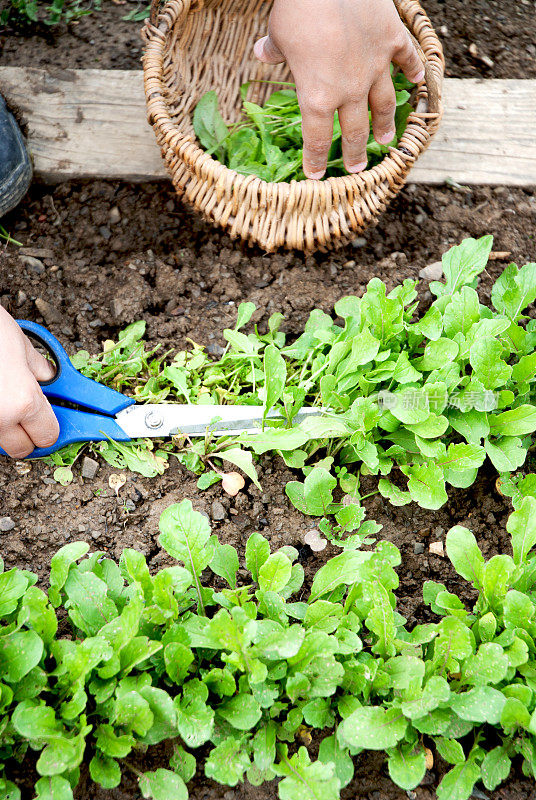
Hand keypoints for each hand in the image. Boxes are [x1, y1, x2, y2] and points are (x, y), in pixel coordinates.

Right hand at [0, 307, 58, 457]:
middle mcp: (0, 418)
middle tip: (27, 416)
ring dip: (5, 428)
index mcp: (24, 402)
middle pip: (21, 449)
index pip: (48, 436)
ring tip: (5, 400)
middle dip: (27, 435)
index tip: (50, 422)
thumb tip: (48, 377)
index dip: (51, 428)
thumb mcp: (20, 344)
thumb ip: (39, 368)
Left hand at [254, 0, 423, 178]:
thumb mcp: (278, 32)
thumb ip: (274, 50)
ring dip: (384, 124)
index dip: (315, 160)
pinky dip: (414, 70)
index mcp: (317, 96)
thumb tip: (262, 52)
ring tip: (385, 140)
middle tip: (356, 167)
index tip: (315, 175)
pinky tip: (418, 82)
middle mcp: (349, 90)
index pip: (316, 138)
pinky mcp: (391, 40)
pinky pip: (406, 60)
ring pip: (383, 104)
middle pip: (354, 130)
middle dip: (354, 153)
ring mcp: (374, 67)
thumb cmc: (297, 8)